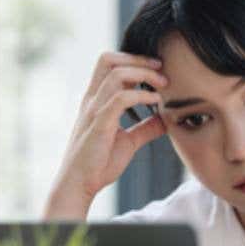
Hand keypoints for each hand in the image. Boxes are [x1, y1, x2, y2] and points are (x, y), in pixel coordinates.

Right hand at [45, 51, 167, 217]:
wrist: (79, 185)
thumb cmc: (99, 164)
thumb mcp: (129, 141)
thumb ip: (146, 129)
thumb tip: (165, 120)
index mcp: (96, 101)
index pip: (108, 64)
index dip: (133, 60)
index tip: (156, 67)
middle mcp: (92, 100)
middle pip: (109, 60)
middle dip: (138, 59)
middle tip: (161, 68)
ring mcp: (94, 110)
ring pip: (116, 74)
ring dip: (143, 74)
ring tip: (162, 84)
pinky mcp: (100, 124)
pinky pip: (120, 99)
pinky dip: (141, 95)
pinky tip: (155, 100)